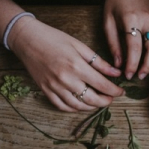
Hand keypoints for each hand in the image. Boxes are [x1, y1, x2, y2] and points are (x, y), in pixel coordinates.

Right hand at [10, 18, 124, 111]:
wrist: (27, 39)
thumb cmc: (54, 39)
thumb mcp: (80, 46)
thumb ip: (99, 62)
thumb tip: (116, 73)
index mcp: (77, 66)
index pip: (102, 85)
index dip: (115, 91)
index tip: (121, 92)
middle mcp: (66, 79)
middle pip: (92, 99)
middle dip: (105, 102)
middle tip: (111, 99)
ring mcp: (54, 87)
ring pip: (78, 106)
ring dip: (91, 107)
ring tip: (98, 102)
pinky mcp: (45, 91)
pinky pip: (62, 106)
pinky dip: (74, 109)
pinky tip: (81, 104)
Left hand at [104, 0, 148, 79]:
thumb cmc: (116, 2)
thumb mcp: (107, 21)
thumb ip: (113, 43)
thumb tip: (118, 64)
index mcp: (131, 19)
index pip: (134, 47)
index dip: (132, 64)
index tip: (128, 74)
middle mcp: (147, 21)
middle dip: (147, 66)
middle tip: (139, 76)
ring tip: (145, 71)